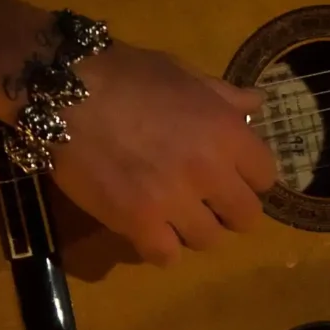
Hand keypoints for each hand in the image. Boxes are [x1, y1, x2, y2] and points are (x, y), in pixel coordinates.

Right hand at [51, 42, 277, 264]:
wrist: (63, 90)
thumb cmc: (125, 73)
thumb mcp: (182, 73)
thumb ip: (222, 96)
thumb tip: (257, 104)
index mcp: (227, 131)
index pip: (266, 176)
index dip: (248, 178)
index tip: (229, 176)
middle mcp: (210, 170)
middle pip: (245, 217)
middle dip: (228, 212)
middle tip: (204, 203)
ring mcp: (174, 200)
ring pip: (208, 241)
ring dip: (192, 230)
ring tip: (171, 216)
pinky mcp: (137, 223)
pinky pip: (166, 256)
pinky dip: (159, 247)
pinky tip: (147, 230)